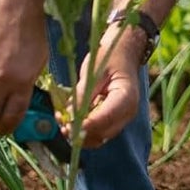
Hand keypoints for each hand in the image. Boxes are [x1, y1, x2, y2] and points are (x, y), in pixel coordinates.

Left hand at [67, 24, 146, 147]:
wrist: (123, 53)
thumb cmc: (110, 56)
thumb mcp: (95, 70)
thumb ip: (84, 93)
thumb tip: (70, 115)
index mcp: (126, 96)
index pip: (107, 117)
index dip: (88, 125)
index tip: (69, 126)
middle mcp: (127, 112)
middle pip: (103, 133)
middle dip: (81, 133)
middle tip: (62, 125)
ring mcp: (121, 118)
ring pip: (99, 137)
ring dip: (79, 134)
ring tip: (62, 122)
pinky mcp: (112, 119)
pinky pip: (97, 131)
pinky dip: (82, 130)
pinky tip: (69, 120)